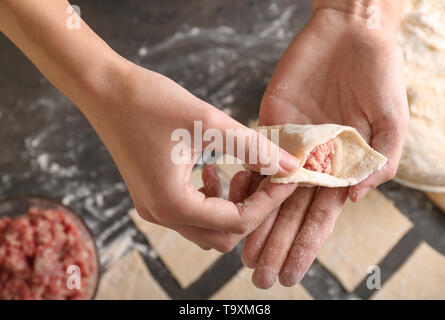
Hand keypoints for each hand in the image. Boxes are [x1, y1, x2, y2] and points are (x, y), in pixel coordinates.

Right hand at [85, 63, 301, 251]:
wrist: (106, 90)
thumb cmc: (150, 102)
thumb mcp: (208, 122)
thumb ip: (253, 147)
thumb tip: (290, 165)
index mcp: (173, 204)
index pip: (236, 221)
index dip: (268, 201)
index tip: (287, 178)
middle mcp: (161, 215)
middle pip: (223, 235)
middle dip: (252, 209)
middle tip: (265, 178)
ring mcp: (154, 208)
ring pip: (208, 228)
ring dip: (232, 206)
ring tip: (240, 172)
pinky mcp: (153, 196)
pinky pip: (192, 213)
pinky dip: (212, 199)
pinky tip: (214, 169)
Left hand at [240, 2, 408, 287]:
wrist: (349, 35)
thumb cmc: (379, 75)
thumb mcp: (391, 121)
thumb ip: (377, 162)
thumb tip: (353, 199)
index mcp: (341, 168)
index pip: (320, 217)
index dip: (306, 246)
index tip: (293, 273)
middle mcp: (312, 163)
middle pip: (290, 214)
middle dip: (276, 245)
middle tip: (261, 276)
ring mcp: (289, 146)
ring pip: (269, 193)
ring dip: (256, 223)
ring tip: (243, 253)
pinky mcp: (270, 125)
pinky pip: (255, 157)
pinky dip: (245, 181)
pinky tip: (233, 206)